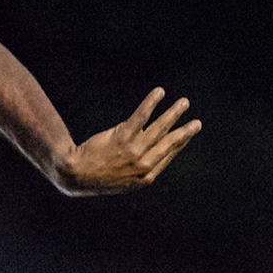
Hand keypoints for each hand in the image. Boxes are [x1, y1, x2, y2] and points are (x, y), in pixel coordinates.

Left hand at [57, 88, 200, 194]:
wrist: (75, 174)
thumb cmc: (96, 176)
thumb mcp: (122, 180)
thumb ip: (138, 168)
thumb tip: (149, 154)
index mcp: (145, 177)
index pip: (167, 157)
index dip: (179, 144)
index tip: (187, 135)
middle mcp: (143, 165)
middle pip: (169, 143)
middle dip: (185, 131)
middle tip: (197, 123)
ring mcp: (134, 151)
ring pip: (159, 128)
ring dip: (173, 113)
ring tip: (184, 103)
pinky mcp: (123, 137)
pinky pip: (141, 116)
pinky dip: (151, 102)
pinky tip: (159, 92)